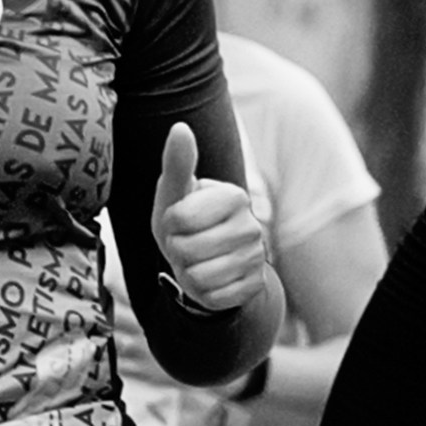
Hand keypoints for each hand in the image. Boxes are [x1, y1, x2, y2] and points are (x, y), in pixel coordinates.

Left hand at [150, 123, 267, 316]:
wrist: (210, 260)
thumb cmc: (186, 221)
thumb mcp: (175, 194)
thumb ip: (177, 163)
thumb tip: (180, 127)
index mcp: (234, 197)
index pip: (179, 219)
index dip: (169, 225)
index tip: (180, 222)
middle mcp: (252, 226)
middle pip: (186, 250)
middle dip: (177, 251)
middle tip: (188, 244)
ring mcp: (257, 259)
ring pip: (199, 277)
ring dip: (189, 273)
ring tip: (198, 262)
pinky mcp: (255, 287)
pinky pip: (213, 297)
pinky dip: (203, 293)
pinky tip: (212, 279)